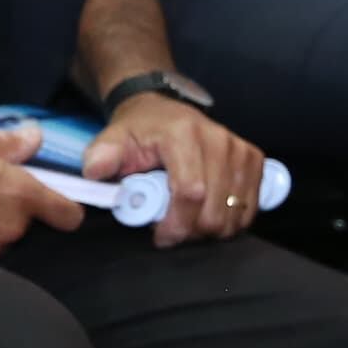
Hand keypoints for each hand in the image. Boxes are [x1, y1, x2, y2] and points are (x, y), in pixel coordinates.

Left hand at [85, 93, 266, 245]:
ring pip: (237, 211)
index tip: (161, 237)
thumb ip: (101, 156)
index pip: (191, 191)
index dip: (178, 223)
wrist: (162, 110)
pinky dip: (231, 220)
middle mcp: (218, 140)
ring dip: (211, 229)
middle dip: (192, 231)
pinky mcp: (253, 159)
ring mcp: (240, 149)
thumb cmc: (138, 130)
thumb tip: (95, 173)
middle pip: (216, 208)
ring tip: (188, 222)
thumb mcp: (112, 139)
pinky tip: (208, 215)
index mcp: (183, 135)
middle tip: (172, 232)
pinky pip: (251, 205)